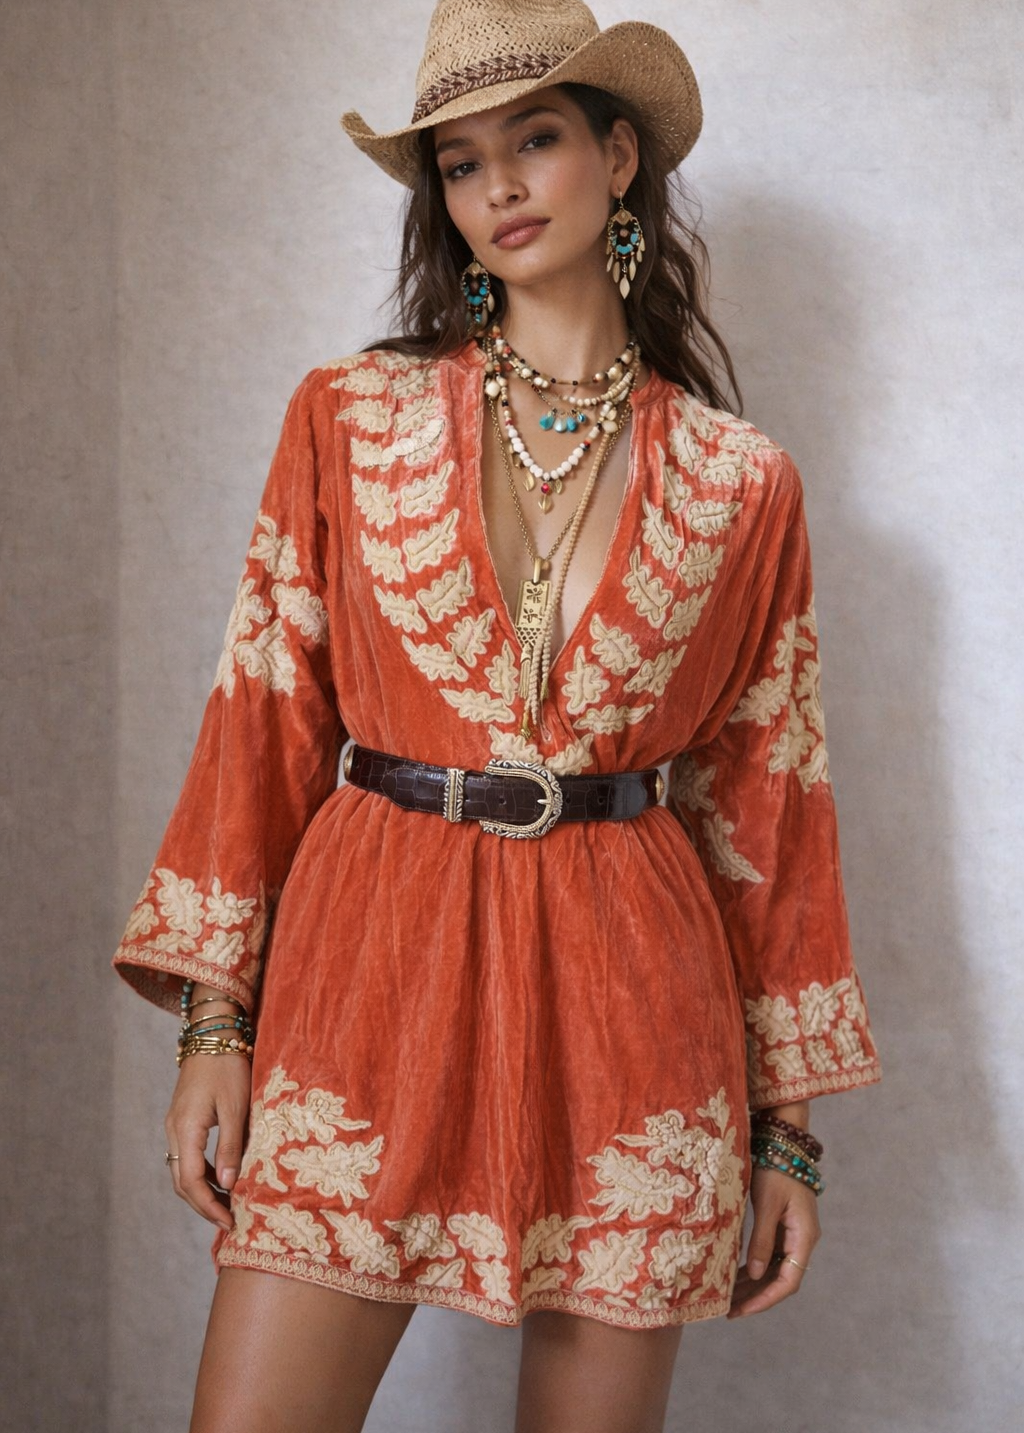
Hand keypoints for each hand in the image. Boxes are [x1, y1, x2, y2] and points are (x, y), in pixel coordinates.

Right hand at [164, 1053, 250, 1229]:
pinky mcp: (182, 1120)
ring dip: (202, 1191)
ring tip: (228, 1205)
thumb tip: (229, 1186)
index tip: (229, 1222)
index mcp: (185, 1129)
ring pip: (182, 1171)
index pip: (191, 1182)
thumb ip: (230, 1147)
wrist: (213, 1035)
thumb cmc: (228, 1067)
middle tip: (228, 1221)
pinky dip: (203, 1173)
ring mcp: (175, 1125)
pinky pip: (187, 1156)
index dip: (209, 1206)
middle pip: (182, 1182)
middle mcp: (173, 1131)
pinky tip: (222, 1178)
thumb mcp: (235, 1107)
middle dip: (203, 1205)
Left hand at [727, 1165, 820, 1317]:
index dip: (766, 1299)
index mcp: (804, 1237)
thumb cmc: (776, 1170)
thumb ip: (763, 1240)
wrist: (783, 1142)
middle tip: (729, 1310)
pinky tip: (736, 1275)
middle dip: (756, 1296)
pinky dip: (755, 1267)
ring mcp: (794, 1234)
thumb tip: (757, 1275)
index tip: (742, 1310)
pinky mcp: (784, 1226)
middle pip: (781, 1279)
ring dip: (754, 1284)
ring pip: (775, 1269)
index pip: (788, 1281)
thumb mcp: (767, 1205)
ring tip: (728, 1297)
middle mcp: (802, 1240)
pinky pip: (771, 1255)